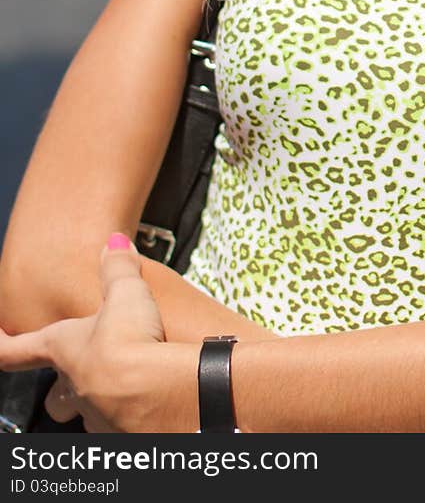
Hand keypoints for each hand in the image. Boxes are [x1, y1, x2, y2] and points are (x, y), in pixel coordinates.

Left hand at [0, 234, 190, 432]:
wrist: (157, 392)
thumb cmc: (129, 343)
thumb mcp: (127, 292)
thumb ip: (118, 268)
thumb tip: (114, 242)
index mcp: (62, 349)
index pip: (14, 352)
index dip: (1, 344)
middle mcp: (73, 387)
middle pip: (55, 397)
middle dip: (63, 389)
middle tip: (80, 372)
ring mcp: (96, 415)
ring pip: (88, 412)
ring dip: (101, 398)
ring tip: (127, 382)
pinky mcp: (123, 434)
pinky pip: (119, 425)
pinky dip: (129, 412)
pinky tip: (147, 400)